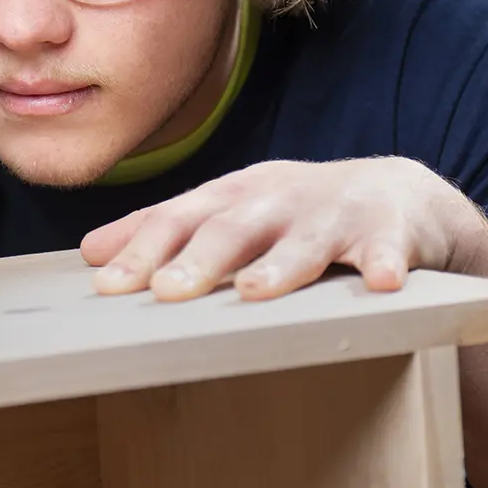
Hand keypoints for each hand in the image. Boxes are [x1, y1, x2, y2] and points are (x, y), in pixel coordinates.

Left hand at [78, 157, 487, 300]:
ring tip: (255, 291)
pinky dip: (385, 263)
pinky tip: (383, 284)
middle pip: (232, 230)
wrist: (397, 195)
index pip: (177, 222)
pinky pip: (388, 249)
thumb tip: (90, 252)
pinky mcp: (390, 231)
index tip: (108, 285)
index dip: (143, 250)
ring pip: (305, 241)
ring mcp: (333, 214)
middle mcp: (275, 201)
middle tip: (167, 291)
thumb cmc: (293, 213)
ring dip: (280, 265)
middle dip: (199, 259)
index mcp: (230, 198)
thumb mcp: (226, 212)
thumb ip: (164, 231)